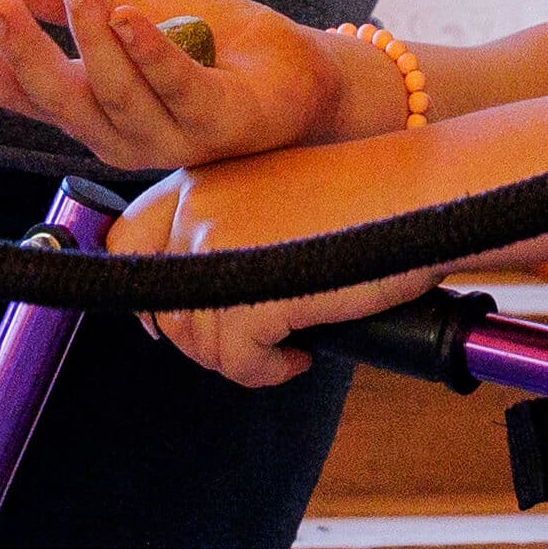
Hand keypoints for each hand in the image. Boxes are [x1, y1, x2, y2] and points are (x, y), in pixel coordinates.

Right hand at [0, 0, 375, 171]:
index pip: (29, 96)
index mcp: (98, 109)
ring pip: (115, 94)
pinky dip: (152, 54)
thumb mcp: (136, 6)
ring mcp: (171, 138)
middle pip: (61, 100)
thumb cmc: (216, 46)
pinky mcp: (219, 125)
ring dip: (91, 37)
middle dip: (26, 54)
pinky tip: (132, 15)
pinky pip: (179, 90)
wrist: (301, 76)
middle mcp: (124, 135)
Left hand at [104, 151, 449, 387]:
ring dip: (243, 356)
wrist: (422, 191)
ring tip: (291, 340)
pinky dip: (270, 370)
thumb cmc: (364, 200)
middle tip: (255, 340)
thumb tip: (181, 309)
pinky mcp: (248, 294)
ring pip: (197, 342)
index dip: (147, 289)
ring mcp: (218, 249)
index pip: (125, 241)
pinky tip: (303, 351)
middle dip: (204, 337)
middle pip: (159, 304)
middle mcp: (197, 207)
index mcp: (200, 179)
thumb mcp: (274, 196)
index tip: (179, 318)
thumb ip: (224, 229)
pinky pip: (236, 363)